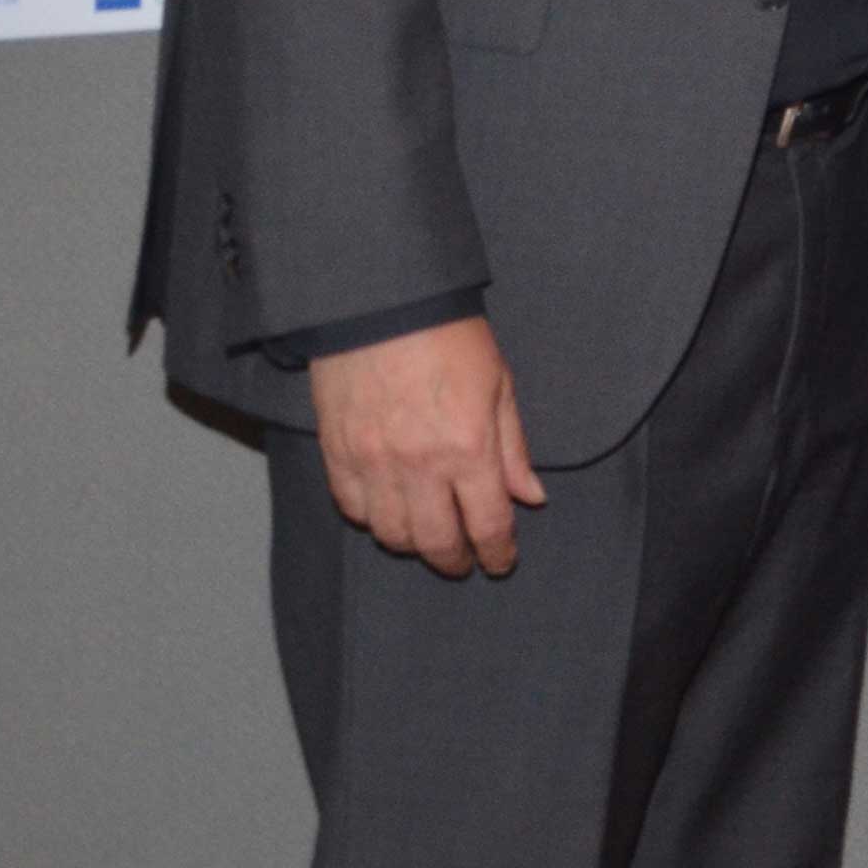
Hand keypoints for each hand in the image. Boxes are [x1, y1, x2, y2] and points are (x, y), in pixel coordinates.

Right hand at [305, 316, 545, 578]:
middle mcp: (419, 464)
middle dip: (454, 560)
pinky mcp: (336, 453)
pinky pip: (352, 507)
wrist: (382, 305)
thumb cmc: (450, 338)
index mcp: (468, 448)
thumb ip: (513, 449)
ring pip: (391, 533)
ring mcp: (373, 462)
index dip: (497, 553)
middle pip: (436, 541)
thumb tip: (530, 497)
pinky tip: (389, 514)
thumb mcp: (500, 386)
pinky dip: (372, 520)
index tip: (501, 562)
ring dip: (413, 545)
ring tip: (429, 539)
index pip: (487, 524)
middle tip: (464, 562)